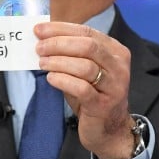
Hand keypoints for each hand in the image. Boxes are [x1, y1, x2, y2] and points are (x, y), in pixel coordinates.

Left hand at [34, 21, 134, 158]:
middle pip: (88, 46)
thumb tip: (43, 39)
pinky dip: (63, 80)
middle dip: (59, 44)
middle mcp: (119, 66)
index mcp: (115, 51)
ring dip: (58, 62)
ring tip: (42, 63)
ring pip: (85, 66)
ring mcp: (114, 86)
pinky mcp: (104, 105)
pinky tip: (51, 79)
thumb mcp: (85, 70)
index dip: (61, 29)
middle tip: (39, 47)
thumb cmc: (93, 95)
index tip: (39, 30)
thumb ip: (71, 54)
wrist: (109, 129)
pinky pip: (82, 89)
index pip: (87, 32)